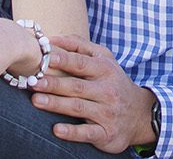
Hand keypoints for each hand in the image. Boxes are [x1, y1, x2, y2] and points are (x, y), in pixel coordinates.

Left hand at [30, 34, 156, 152]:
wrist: (139, 114)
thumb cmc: (113, 82)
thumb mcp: (104, 60)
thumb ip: (79, 46)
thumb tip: (52, 39)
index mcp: (105, 70)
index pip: (82, 63)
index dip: (64, 60)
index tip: (46, 57)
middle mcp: (107, 90)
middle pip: (77, 86)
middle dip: (54, 84)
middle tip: (33, 82)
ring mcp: (107, 112)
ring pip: (78, 107)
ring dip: (56, 104)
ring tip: (36, 101)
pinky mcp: (106, 133)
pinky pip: (87, 132)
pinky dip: (72, 132)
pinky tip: (57, 129)